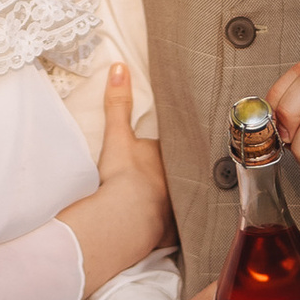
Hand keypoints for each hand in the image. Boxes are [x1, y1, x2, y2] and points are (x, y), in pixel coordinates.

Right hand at [96, 63, 169, 253]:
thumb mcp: (117, 136)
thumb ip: (117, 103)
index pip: (171, 148)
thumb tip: (119, 66)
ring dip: (177, 201)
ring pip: (181, 200)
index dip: (166, 150)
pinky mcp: (173, 232)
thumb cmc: (124, 175)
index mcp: (168, 156)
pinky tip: (168, 231)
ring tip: (167, 203)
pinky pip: (175, 229)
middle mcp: (180, 180)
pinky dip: (171, 228)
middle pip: (180, 173)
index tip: (161, 152)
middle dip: (178, 173)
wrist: (127, 216)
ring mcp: (178, 207)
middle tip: (165, 176)